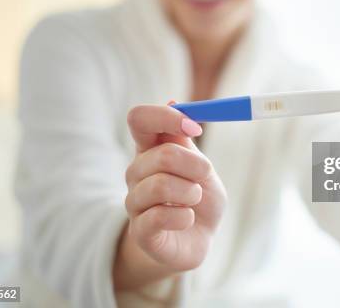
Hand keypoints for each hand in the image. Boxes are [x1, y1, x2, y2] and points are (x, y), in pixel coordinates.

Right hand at [114, 104, 226, 289]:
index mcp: (149, 149)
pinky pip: (161, 216)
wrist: (198, 238)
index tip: (194, 128)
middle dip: (194, 165)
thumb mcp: (200, 165)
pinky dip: (185, 216)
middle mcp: (136, 172)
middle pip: (159, 155)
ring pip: (160, 185)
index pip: (139, 119)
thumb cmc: (199, 198)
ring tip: (194, 199)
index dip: (166, 117)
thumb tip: (173, 101)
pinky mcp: (140, 232)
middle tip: (204, 175)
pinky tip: (187, 219)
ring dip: (191, 192)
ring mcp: (134, 202)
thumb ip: (185, 139)